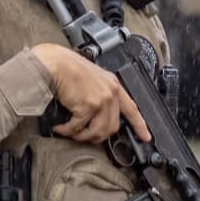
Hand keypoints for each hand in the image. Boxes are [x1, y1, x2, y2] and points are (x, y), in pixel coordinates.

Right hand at [30, 43, 150, 144]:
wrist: (54, 63)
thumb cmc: (65, 67)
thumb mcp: (91, 78)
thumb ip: (98, 93)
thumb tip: (93, 115)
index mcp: (112, 84)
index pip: (132, 108)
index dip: (140, 125)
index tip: (146, 137)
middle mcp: (110, 92)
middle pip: (112, 127)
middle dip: (96, 137)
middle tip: (83, 136)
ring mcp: (101, 100)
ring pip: (97, 132)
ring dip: (81, 137)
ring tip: (69, 132)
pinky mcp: (89, 106)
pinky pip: (78, 128)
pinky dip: (67, 131)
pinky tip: (59, 127)